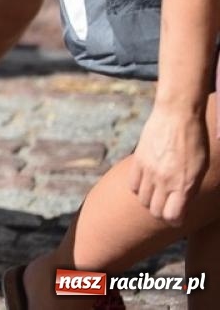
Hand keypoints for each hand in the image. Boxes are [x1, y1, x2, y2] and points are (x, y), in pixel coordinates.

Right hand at [128, 101, 209, 223]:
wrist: (177, 114)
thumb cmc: (195, 140)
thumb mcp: (200, 168)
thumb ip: (189, 187)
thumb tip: (180, 202)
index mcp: (184, 184)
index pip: (171, 216)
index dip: (174, 220)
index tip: (177, 216)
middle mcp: (164, 181)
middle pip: (155, 211)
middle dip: (162, 213)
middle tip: (167, 206)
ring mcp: (149, 171)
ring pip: (143, 200)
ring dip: (150, 201)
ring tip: (158, 194)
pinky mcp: (138, 161)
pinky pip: (133, 185)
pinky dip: (139, 189)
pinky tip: (147, 183)